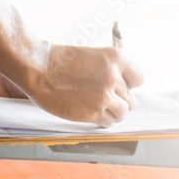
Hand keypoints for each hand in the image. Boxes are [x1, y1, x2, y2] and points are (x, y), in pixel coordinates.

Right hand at [24, 45, 144, 126]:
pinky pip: (109, 122)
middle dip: (121, 101)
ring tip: (101, 109)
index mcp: (115, 58)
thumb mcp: (92, 55)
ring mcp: (104, 96)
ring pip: (123, 113)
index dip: (129, 85)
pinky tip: (93, 114)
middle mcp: (113, 77)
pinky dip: (104, 121)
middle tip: (107, 100)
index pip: (139, 78)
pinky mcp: (93, 112)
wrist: (38, 67)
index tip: (120, 87)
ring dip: (114, 113)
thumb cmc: (60, 60)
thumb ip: (109, 70)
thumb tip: (121, 88)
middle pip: (132, 99)